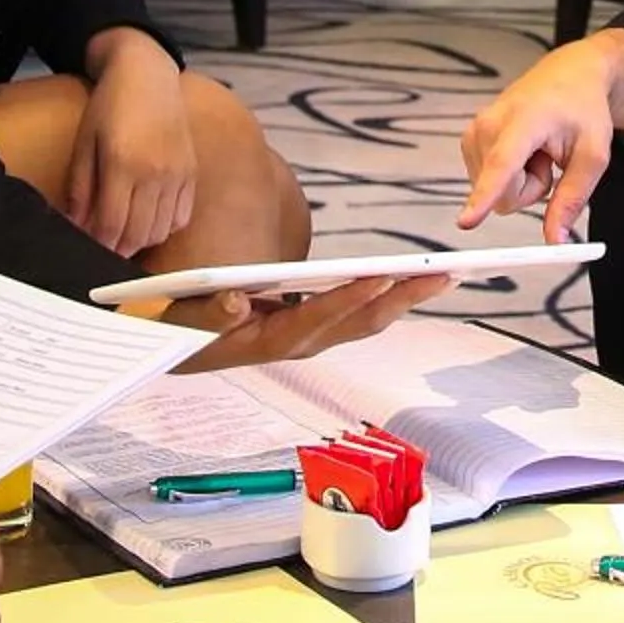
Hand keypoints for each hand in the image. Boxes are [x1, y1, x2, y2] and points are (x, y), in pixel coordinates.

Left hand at [69, 38, 196, 258]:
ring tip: (125, 234)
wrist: (148, 73)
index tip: (89, 248)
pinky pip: (181, 217)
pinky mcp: (191, 173)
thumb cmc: (110, 105)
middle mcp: (155, 173)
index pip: (111, 225)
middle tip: (105, 247)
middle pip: (138, 234)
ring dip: (141, 240)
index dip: (99, 244)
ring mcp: (177, 174)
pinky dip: (164, 227)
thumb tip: (76, 227)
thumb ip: (80, 188)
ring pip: (161, 231)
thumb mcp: (84, 142)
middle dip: (119, 249)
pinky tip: (148, 219)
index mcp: (122, 164)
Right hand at [158, 275, 456, 372]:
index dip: (351, 298)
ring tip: (444, 275)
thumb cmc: (182, 329)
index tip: (384, 276)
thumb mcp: (184, 320)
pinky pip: (360, 315)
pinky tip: (411, 281)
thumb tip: (235, 303)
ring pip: (367, 322)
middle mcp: (299, 343)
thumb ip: (207, 316)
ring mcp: (310, 338)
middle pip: (360, 324)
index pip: (318, 318)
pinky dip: (388, 297)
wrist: (178, 348)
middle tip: (445, 274)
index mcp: (270, 339)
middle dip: (402, 298)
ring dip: (405, 299)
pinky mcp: (314, 328)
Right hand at [458, 40, 621, 241]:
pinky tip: (523, 150)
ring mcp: (474, 131)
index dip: (484, 196)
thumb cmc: (583, 110)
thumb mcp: (593, 156)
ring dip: (521, 182)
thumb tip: (555, 241)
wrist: (568, 76)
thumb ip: (572, 200)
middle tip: (550, 159)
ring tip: (537, 150)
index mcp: (525, 121)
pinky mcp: (469, 140)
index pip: (501, 165)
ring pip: (494, 192)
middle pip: (503, 195)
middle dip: (531, 190)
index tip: (466, 221)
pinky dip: (510, 175)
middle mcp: (489, 123)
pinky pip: (487, 182)